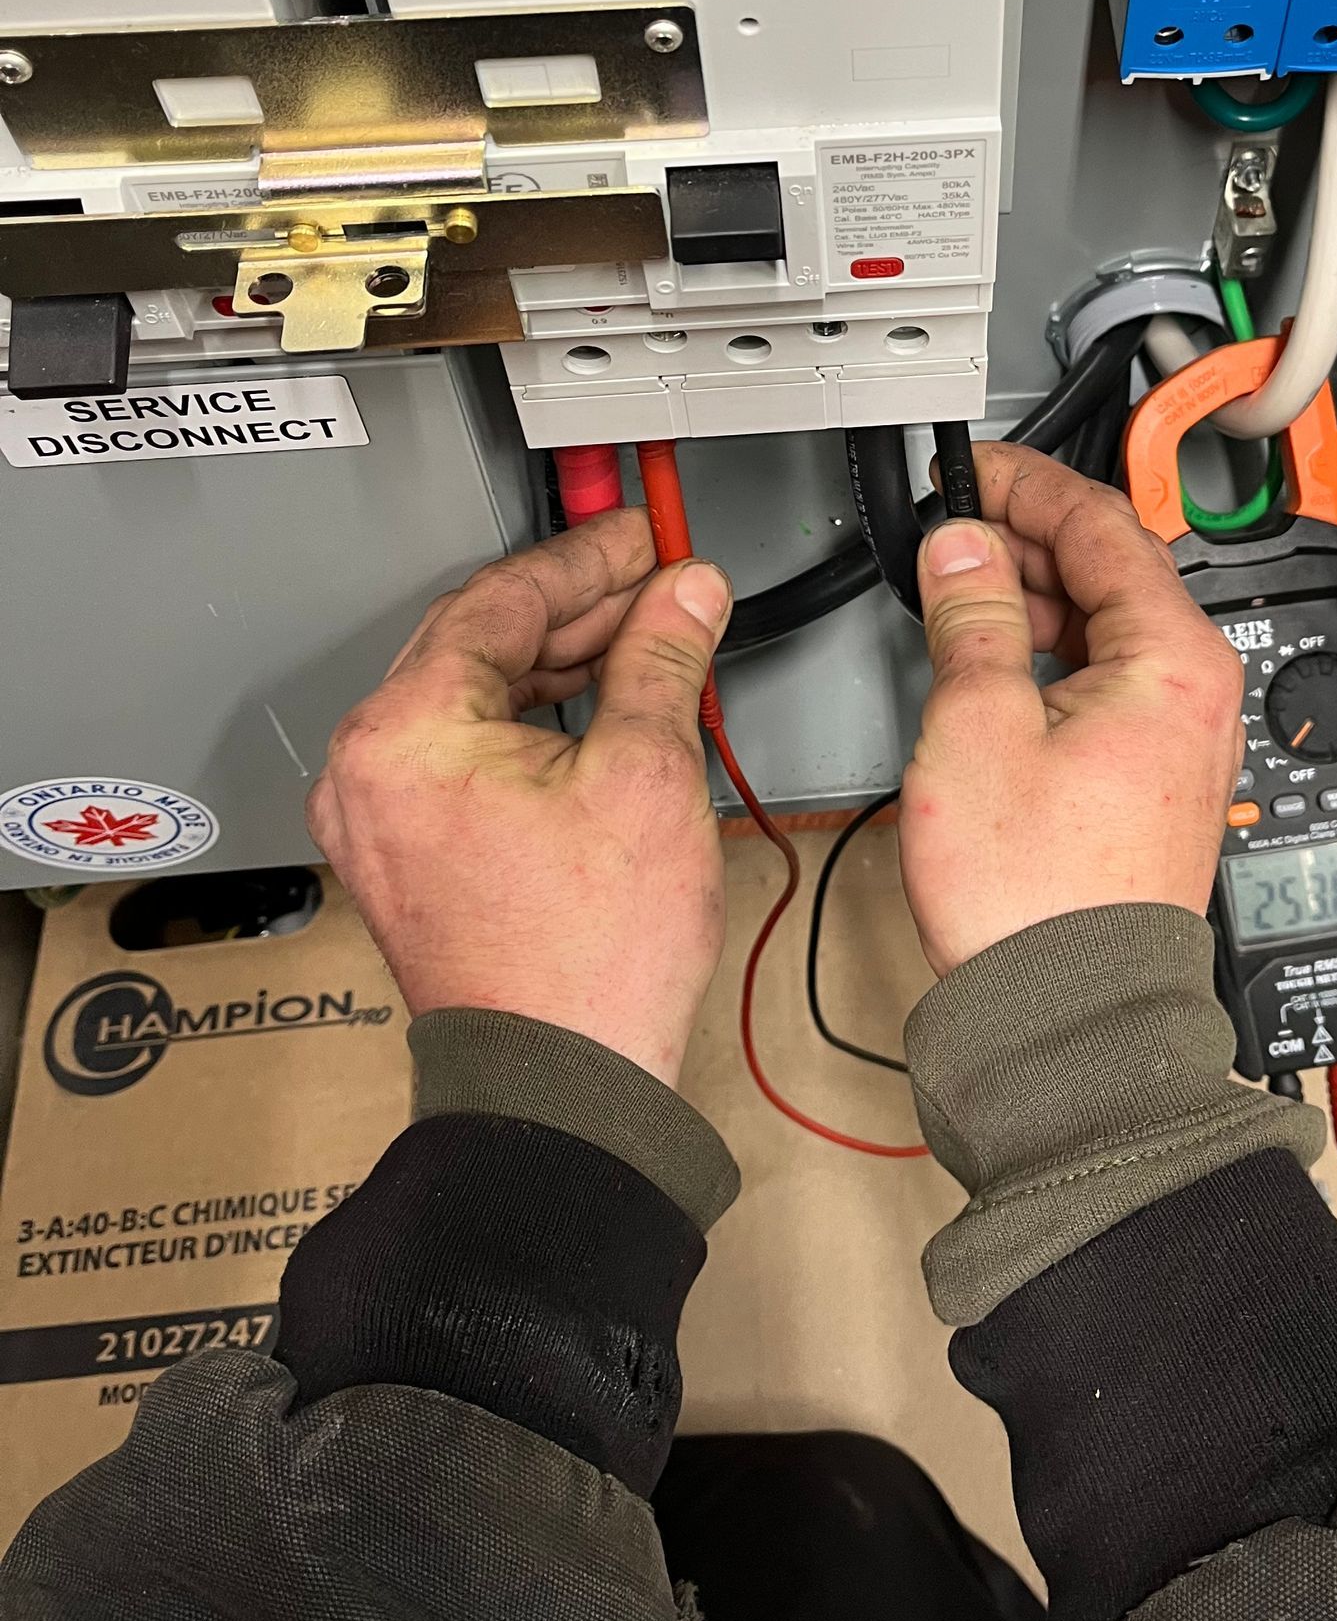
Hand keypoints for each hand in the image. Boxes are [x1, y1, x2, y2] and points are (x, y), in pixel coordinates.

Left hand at [306, 510, 732, 1085]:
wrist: (563, 1083)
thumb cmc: (585, 962)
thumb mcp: (646, 772)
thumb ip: (660, 658)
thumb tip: (683, 594)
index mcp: (404, 734)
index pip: (499, 601)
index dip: (587, 559)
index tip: (643, 538)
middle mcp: (369, 771)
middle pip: (476, 642)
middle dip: (576, 607)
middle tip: (656, 581)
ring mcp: (380, 818)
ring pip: (472, 697)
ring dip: (559, 663)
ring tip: (646, 643)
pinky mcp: (407, 856)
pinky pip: (464, 752)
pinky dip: (533, 723)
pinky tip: (601, 710)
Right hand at [899, 445, 1245, 975]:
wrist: (1068, 1018)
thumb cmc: (1038, 901)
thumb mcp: (978, 728)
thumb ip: (973, 616)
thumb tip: (964, 548)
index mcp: (1175, 661)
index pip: (1101, 525)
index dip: (1024, 485)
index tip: (969, 469)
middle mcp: (1198, 693)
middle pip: (1114, 572)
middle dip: (1026, 540)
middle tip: (951, 528)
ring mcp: (1184, 738)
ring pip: (1110, 628)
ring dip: (1035, 600)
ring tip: (958, 597)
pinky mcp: (1157, 779)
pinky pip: (1110, 682)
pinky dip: (1052, 657)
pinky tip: (995, 666)